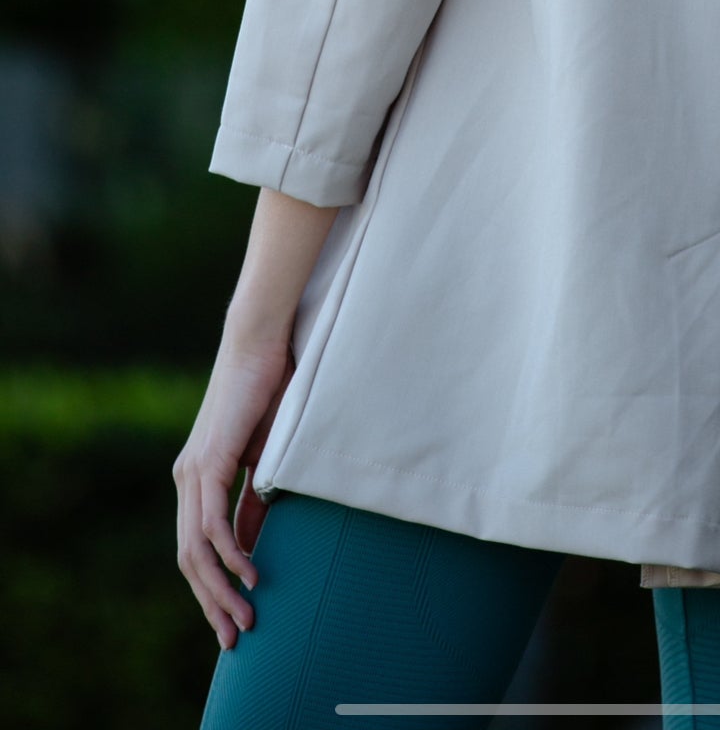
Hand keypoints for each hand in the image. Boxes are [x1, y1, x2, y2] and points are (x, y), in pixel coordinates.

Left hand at [173, 330, 295, 650]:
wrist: (262, 341)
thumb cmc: (271, 391)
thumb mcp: (266, 458)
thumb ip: (256, 500)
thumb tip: (251, 546)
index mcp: (198, 478)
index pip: (197, 548)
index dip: (211, 589)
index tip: (232, 621)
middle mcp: (187, 478)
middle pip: (189, 559)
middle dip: (211, 603)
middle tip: (235, 639)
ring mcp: (193, 471)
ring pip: (196, 549)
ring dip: (219, 589)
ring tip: (245, 618)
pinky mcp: (209, 461)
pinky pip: (212, 522)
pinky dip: (229, 554)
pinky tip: (249, 575)